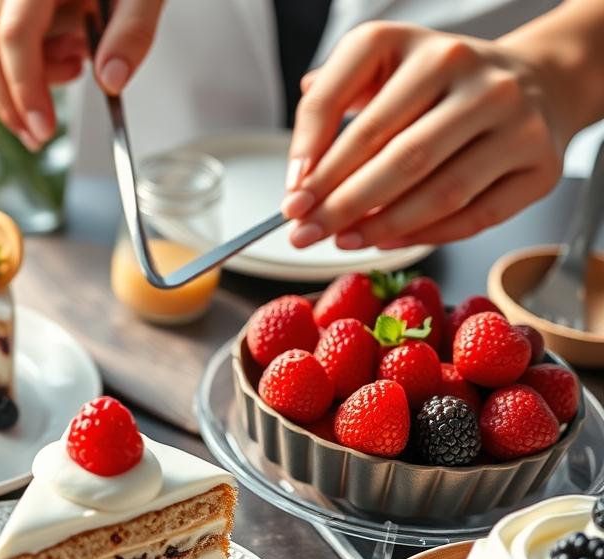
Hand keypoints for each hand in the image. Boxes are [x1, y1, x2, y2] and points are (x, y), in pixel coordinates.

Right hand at [0, 0, 163, 149]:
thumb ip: (131, 32)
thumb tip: (111, 80)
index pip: (14, 36)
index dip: (25, 88)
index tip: (44, 127)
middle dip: (12, 102)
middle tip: (41, 134)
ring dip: (5, 88)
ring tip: (66, 75)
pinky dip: (2, 71)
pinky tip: (44, 72)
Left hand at [281, 22, 567, 249]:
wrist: (538, 80)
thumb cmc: (442, 82)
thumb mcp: (384, 66)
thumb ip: (334, 97)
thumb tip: (299, 163)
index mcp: (417, 45)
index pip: (344, 98)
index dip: (310, 152)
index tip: (290, 195)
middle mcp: (472, 74)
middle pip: (396, 153)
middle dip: (340, 203)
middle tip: (304, 232)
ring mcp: (514, 119)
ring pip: (439, 189)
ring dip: (381, 225)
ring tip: (342, 241)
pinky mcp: (541, 165)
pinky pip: (476, 215)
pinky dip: (426, 235)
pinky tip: (386, 242)